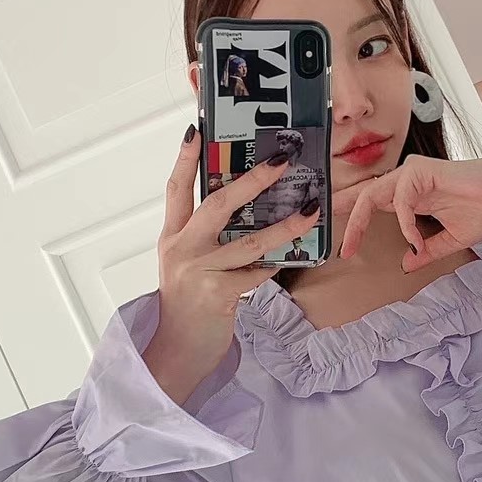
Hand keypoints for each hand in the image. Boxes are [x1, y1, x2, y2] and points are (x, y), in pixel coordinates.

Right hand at [142, 126, 320, 403]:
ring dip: (284, 225)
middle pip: (216, 203)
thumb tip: (247, 212)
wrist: (176, 352)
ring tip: (310, 210)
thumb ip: (207, 240)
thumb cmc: (189, 307)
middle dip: (252, 180)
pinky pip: (257, 273)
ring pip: (249, 241)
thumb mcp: (188, 266)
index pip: (176, 189)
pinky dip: (275, 265)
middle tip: (281, 161)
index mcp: (172, 237)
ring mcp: (199, 272)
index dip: (185, 158)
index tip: (196, 128)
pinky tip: (291, 257)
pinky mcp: (218, 295)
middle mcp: (182, 249)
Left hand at [332, 146, 481, 271]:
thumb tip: (408, 264)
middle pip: (364, 197)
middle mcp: (407, 182)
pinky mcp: (421, 172)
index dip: (354, 221)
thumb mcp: (450, 240)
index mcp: (412, 196)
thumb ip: (427, 251)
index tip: (343, 246)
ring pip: (372, 195)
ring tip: (352, 245)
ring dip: (359, 222)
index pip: (373, 204)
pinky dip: (405, 223)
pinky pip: (401, 200)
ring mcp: (412, 174)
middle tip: (331, 243)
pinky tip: (415, 239)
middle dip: (342, 218)